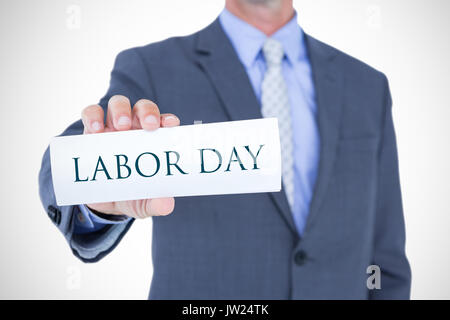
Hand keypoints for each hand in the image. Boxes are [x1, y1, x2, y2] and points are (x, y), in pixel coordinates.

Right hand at [81, 95, 179, 218]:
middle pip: (143, 108)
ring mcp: (113, 127)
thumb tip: (167, 205)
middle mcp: (136, 129)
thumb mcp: (144, 204)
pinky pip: (91, 114)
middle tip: (148, 125)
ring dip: (121, 110)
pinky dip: (93, 116)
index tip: (171, 125)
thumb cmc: (132, 195)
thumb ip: (156, 204)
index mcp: (154, 140)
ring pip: (118, 104)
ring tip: (122, 126)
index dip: (168, 120)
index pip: (164, 123)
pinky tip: (95, 129)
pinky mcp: (91, 131)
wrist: (103, 203)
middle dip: (147, 112)